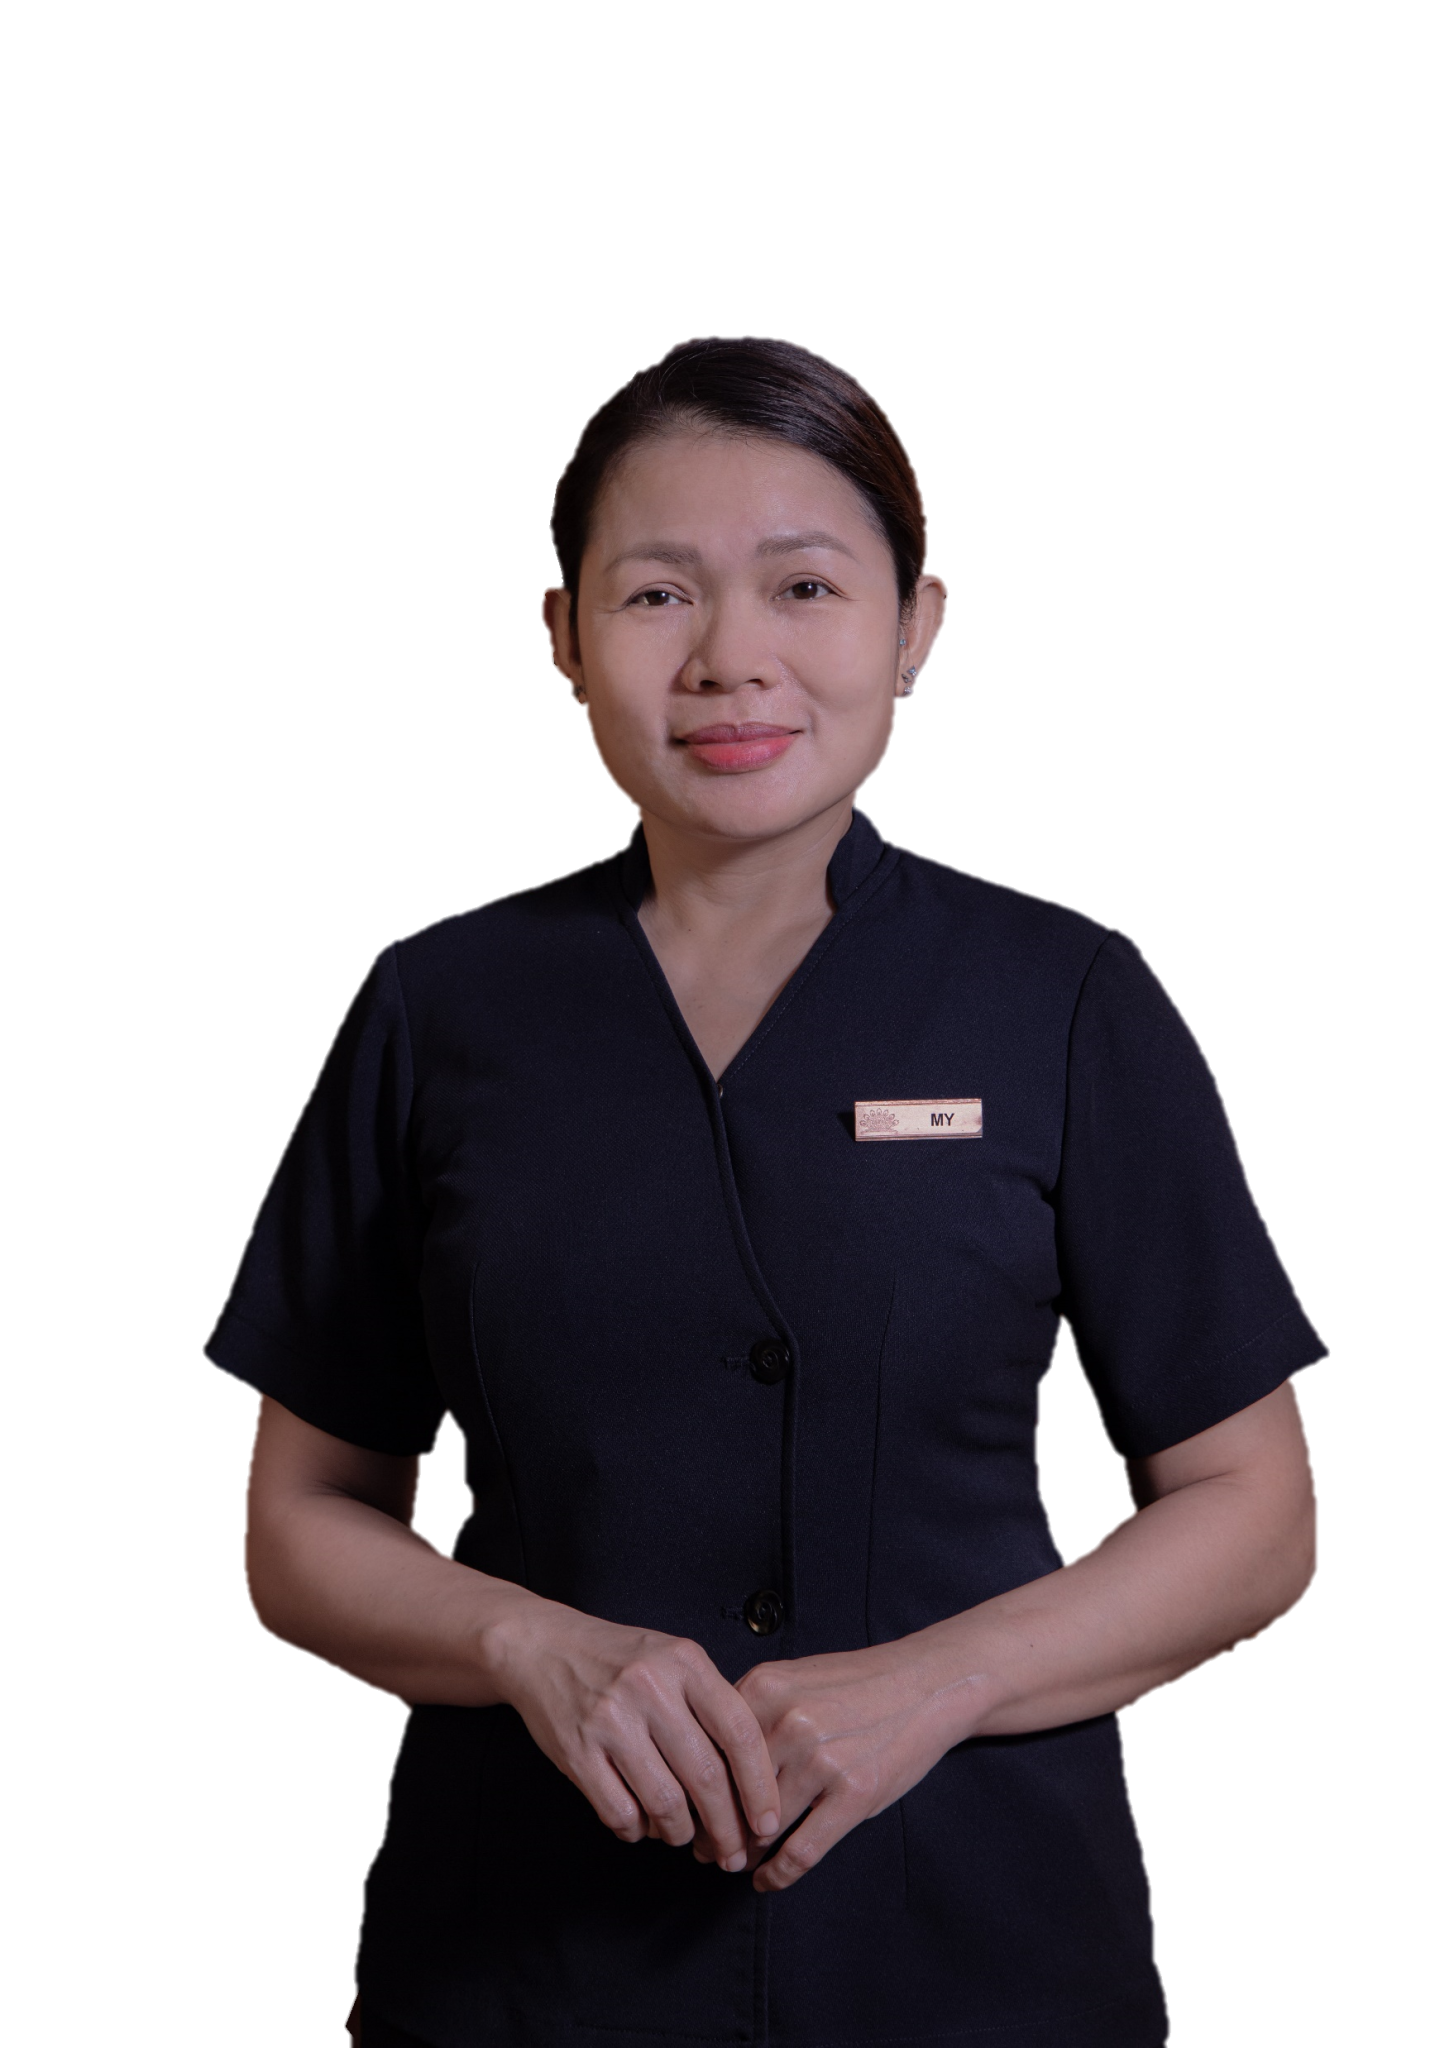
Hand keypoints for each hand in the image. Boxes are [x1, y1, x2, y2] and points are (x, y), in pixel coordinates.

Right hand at [494, 1600, 781, 1870]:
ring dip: (681, 1833)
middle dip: (726, 1828)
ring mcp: (611, 1720)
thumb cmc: (617, 1659)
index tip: (767, 1821)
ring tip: (684, 1835)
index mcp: (684, 1662)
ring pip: (664, 1803)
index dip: (759, 1786)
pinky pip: (620, 1813)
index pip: (739, 1732)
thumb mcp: (673, 1657)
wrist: (543, 1647)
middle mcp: (650, 1688)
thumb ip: (711, 1702)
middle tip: (733, 1852)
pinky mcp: (578, 1752)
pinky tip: (642, 1825)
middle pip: (705, 1777)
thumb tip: (751, 1774)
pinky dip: (638, 1831)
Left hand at [706, 1641, 969, 1892]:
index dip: (692, 1790)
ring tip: (735, 1864)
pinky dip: (777, 1875)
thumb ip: (752, 1713)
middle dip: (714, 1829)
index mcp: (764, 1690)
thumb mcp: (793, 1680)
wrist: (925, 1684)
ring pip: (761, 1827)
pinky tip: (767, 1880)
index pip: (709, 1752)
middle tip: (703, 1850)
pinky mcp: (854, 1794)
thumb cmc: (856, 1685)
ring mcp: (822, 1760)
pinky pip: (801, 1851)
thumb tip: (704, 1762)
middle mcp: (788, 1723)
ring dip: (744, 1854)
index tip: (685, 1813)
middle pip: (730, 1794)